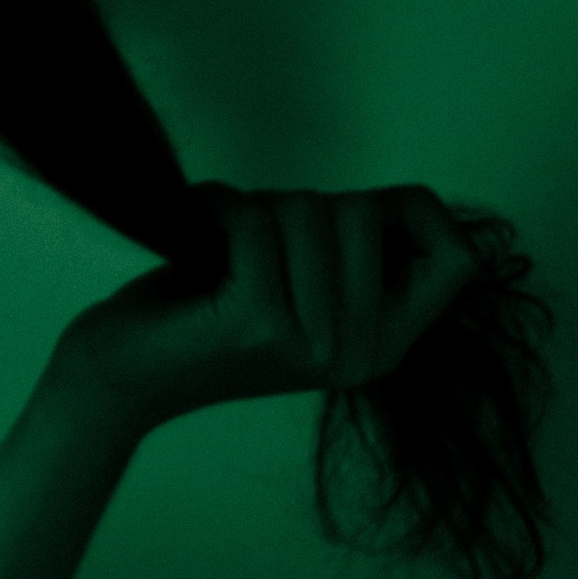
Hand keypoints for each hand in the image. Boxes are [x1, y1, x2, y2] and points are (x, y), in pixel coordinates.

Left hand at [50, 182, 485, 435]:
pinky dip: (215, 207)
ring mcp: (314, 343)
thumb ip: (354, 254)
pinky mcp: (258, 325)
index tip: (347, 215)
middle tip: (253, 244)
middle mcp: (360, 353)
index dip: (411, 212)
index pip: (456, 258)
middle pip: (364, 212)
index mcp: (384, 344)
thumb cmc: (204, 312)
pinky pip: (253, 221)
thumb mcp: (302, 288)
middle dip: (298, 205)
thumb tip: (406, 202)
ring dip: (255, 208)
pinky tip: (196, 233)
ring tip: (223, 249)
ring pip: (308, 210)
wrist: (121, 376)